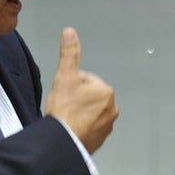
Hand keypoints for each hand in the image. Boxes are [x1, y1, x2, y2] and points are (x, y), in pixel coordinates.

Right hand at [45, 27, 118, 152]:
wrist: (62, 142)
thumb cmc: (64, 111)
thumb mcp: (64, 77)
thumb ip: (69, 54)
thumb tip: (70, 32)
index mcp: (106, 91)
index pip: (84, 80)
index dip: (71, 85)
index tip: (65, 96)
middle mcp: (112, 108)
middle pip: (87, 96)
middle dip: (76, 100)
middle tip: (65, 107)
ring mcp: (108, 125)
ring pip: (88, 112)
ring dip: (78, 113)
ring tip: (67, 119)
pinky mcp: (101, 139)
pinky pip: (89, 128)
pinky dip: (81, 127)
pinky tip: (71, 129)